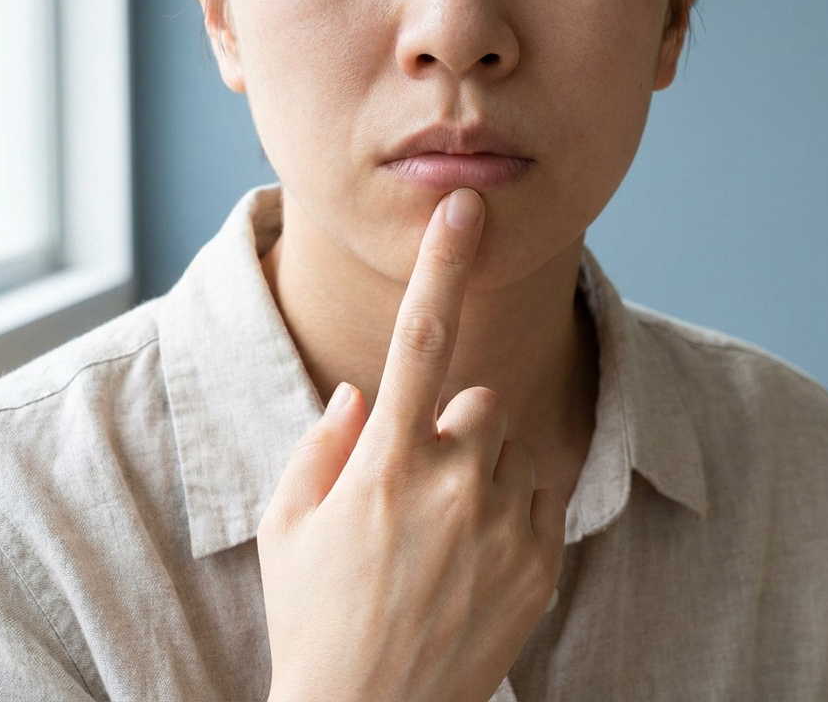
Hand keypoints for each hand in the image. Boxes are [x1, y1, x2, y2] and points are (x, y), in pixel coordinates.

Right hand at [257, 188, 565, 701]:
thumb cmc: (315, 619)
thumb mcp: (287, 529)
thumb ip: (321, 444)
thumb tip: (360, 391)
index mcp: (385, 464)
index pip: (419, 341)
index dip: (443, 266)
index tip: (466, 209)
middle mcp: (454, 484)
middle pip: (480, 404)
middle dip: (454, 430)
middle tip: (415, 493)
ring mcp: (503, 527)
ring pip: (509, 455)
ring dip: (482, 478)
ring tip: (441, 543)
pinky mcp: (540, 566)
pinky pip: (537, 503)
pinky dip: (509, 519)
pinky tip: (470, 568)